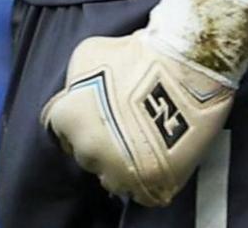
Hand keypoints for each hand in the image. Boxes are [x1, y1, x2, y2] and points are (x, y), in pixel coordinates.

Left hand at [42, 0, 247, 206]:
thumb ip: (75, 84)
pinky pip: (140, 193)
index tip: (95, 116)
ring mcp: (121, 171)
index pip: (62, 131)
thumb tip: (76, 96)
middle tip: (121, 127)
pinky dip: (145, 182)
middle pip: (86, 155)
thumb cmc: (133, 54)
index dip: (80, 122)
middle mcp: (88, 150)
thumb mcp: (87, 56)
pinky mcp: (153, 184)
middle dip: (98, 143)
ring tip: (139, 146)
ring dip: (120, 166)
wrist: (185, 66)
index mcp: (68, 121)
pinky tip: (154, 160)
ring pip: (111, 179)